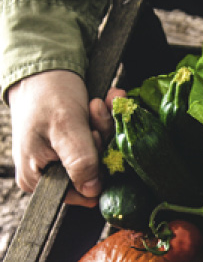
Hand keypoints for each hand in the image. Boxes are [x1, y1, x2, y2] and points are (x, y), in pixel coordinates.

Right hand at [8, 70, 121, 206]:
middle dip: (101, 140)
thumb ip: (79, 161)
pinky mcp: (76, 149)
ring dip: (105, 127)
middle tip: (95, 111)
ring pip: (101, 157)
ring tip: (97, 103)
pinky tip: (104, 102)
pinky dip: (105, 123)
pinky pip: (100, 143)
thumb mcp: (65, 126)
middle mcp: (49, 175)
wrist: (43, 67)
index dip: (96, 167)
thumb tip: (92, 191)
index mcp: (38, 179)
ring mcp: (64, 162)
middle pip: (94, 173)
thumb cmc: (46, 94)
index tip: (95, 136)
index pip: (82, 193)